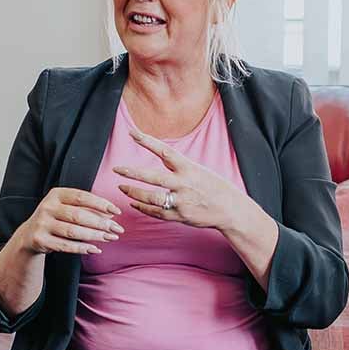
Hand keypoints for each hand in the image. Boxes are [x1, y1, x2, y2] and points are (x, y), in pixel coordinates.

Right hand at [13, 187, 122, 254]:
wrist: (29, 236)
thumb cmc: (55, 219)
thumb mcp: (67, 209)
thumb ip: (87, 209)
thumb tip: (111, 216)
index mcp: (56, 194)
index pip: (82, 197)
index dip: (101, 204)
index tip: (117, 212)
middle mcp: (47, 207)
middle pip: (79, 216)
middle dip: (101, 223)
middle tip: (117, 229)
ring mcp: (42, 224)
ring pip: (73, 231)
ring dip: (94, 236)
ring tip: (110, 238)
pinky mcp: (39, 240)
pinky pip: (65, 245)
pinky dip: (82, 248)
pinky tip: (95, 249)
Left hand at [113, 130, 252, 232]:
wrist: (231, 210)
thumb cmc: (215, 188)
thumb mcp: (200, 171)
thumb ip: (180, 168)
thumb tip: (164, 159)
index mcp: (190, 169)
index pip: (165, 151)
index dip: (147, 141)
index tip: (132, 133)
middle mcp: (184, 184)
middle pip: (153, 177)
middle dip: (133, 173)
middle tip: (117, 169)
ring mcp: (181, 201)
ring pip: (151, 198)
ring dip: (134, 193)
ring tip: (122, 188)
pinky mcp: (180, 216)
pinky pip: (157, 212)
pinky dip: (143, 207)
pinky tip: (134, 203)